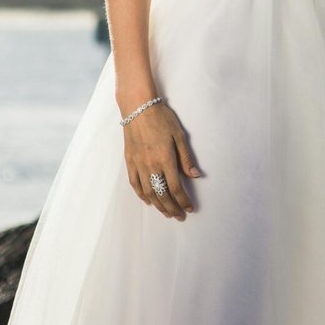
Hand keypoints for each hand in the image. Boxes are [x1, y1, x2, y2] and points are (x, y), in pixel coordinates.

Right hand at [122, 101, 201, 221]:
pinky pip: (135, 184)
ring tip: (166, 212)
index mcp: (165, 159)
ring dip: (158, 205)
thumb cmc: (161, 118)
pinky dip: (141, 195)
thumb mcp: (179, 135)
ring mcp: (138, 164)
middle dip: (172, 208)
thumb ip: (186, 157)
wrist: (138, 108)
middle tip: (179, 216)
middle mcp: (150, 165)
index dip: (183, 201)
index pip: (176, 187)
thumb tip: (195, 175)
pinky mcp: (129, 162)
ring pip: (148, 192)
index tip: (189, 208)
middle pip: (161, 194)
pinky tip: (148, 201)